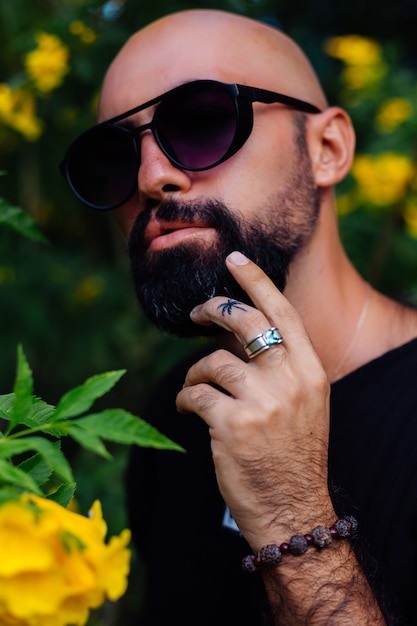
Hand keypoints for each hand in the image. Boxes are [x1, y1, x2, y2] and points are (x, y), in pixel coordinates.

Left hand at [176, 251, 333, 551]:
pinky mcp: (232, 424)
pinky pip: (195, 394)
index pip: (282, 313)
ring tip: (195, 387)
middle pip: (244, 323)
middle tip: (196, 313)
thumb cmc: (293, 454)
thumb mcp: (303, 404)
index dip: (256, 281)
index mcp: (310, 371)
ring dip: (196, 372)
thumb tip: (237, 336)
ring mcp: (262, 401)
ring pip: (212, 362)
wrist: (293, 508)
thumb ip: (279, 368)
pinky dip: (185, 399)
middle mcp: (290, 380)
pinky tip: (187, 409)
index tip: (235, 258)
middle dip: (214, 310)